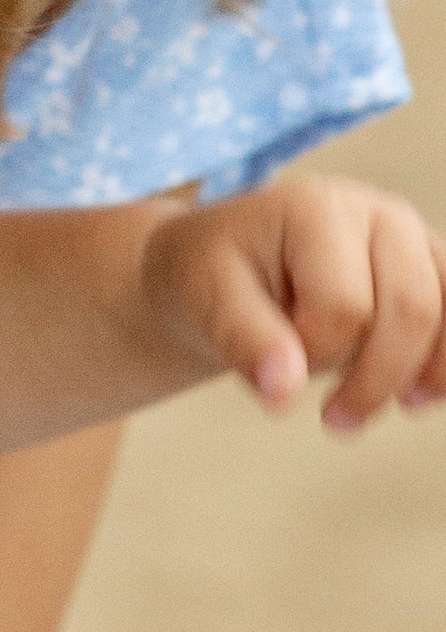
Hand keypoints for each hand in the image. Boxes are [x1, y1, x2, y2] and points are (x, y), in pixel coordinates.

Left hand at [143, 177, 445, 430]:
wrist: (226, 262)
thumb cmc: (215, 275)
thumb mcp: (207, 300)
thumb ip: (244, 341)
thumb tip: (284, 392)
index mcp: (316, 209)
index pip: (343, 305)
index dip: (315, 353)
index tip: (279, 368)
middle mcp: (378, 213)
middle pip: (412, 308)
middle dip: (376, 379)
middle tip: (334, 422)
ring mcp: (414, 237)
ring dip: (427, 374)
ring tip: (390, 410)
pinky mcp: (432, 266)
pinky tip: (420, 395)